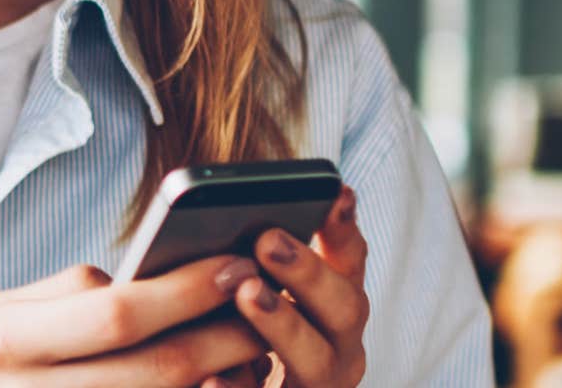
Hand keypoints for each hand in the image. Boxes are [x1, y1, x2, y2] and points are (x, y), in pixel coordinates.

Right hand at [0, 256, 269, 386]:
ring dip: (220, 384)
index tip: (235, 262)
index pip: (116, 311)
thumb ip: (66, 297)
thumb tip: (142, 283)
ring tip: (256, 352)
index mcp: (7, 338)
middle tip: (268, 304)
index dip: (185, 291)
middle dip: (224, 337)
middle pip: (154, 371)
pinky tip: (215, 387)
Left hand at [228, 185, 369, 387]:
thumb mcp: (248, 296)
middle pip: (344, 308)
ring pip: (315, 360)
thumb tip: (222, 215)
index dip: (343, 228)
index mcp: (334, 308)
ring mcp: (319, 385)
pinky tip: (213, 378)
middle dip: (308, 271)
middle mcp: (338, 348)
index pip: (349, 260)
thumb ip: (250, 266)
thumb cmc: (233, 341)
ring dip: (284, 323)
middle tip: (269, 239)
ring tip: (247, 291)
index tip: (336, 192)